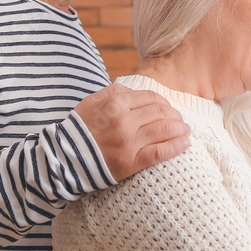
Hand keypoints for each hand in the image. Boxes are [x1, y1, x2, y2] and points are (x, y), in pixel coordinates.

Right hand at [73, 83, 190, 180]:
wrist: (64, 159)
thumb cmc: (78, 129)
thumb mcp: (91, 102)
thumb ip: (113, 92)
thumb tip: (132, 89)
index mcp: (116, 103)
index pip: (151, 98)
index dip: (164, 102)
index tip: (169, 108)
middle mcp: (124, 121)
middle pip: (161, 113)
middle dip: (175, 115)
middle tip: (181, 120)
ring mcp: (128, 142)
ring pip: (164, 130)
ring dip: (180, 129)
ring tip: (186, 130)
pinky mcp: (131, 162)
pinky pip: (160, 152)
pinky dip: (177, 147)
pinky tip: (186, 144)